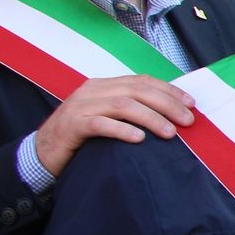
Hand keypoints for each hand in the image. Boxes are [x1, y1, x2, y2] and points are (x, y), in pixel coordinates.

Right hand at [33, 76, 195, 175]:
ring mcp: (80, 107)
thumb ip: (131, 111)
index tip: (192, 104)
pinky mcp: (71, 126)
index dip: (169, 90)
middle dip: (167, 104)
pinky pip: (100, 124)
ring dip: (151, 118)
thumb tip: (172, 115)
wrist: (42, 152)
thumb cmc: (83, 137)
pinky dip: (122, 130)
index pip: (142, 81)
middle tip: (187, 122)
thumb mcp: (109, 117)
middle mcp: (93, 91)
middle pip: (137, 90)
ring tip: (170, 133)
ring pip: (122, 105)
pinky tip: (139, 139)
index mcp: (104, 85)